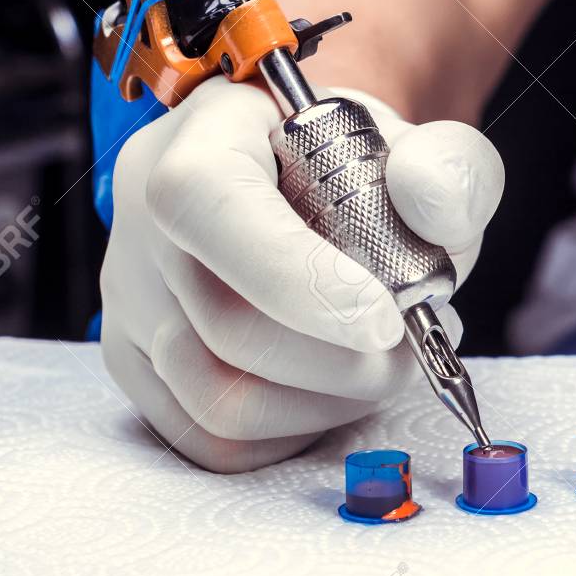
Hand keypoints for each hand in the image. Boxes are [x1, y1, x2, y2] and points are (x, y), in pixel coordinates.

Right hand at [100, 77, 503, 471]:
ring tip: (381, 363)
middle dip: (343, 359)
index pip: (208, 201)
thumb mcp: (412, 145)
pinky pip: (210, 438)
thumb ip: (444, 166)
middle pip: (225, 324)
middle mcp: (145, 218)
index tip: (384, 318)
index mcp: (203, 137)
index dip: (293, 274)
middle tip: (413, 345)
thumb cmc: (350, 165)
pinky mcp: (137, 363)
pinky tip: (333, 390)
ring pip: (216, 398)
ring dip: (326, 403)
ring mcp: (131, 298)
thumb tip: (430, 201)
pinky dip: (289, 434)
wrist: (300, 183)